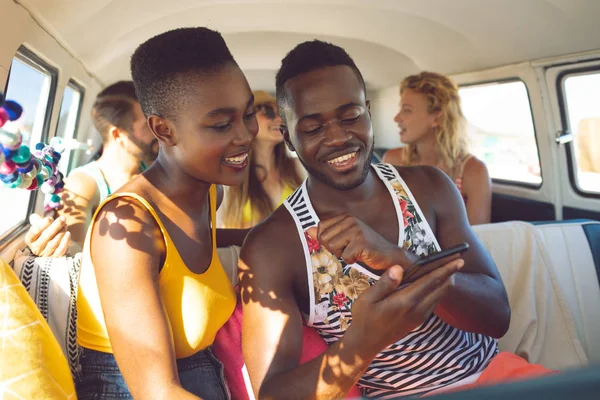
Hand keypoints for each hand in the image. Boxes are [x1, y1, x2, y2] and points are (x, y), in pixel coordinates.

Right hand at [25, 213, 70, 256]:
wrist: (52, 245)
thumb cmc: (45, 233)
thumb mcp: (40, 226)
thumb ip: (38, 220)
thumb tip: (39, 215)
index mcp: (29, 239)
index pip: (34, 232)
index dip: (42, 225)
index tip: (50, 218)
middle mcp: (35, 248)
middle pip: (46, 236)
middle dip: (55, 226)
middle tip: (63, 218)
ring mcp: (45, 254)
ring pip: (54, 243)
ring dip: (61, 232)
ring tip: (65, 225)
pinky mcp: (55, 257)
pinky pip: (60, 250)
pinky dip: (65, 241)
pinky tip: (68, 234)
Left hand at [307, 213, 415, 269]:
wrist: (389, 255)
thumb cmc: (366, 247)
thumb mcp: (345, 238)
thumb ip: (327, 233)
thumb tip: (308, 230)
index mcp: (345, 216)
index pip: (321, 228)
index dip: (328, 240)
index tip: (344, 243)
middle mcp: (350, 220)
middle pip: (324, 239)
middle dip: (335, 249)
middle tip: (350, 248)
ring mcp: (356, 230)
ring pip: (333, 247)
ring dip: (343, 254)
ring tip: (356, 251)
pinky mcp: (362, 242)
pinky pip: (345, 257)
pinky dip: (352, 260)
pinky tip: (362, 256)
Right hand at [346, 258, 462, 358]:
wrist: (366, 344)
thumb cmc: (363, 318)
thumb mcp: (367, 299)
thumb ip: (385, 283)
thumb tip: (398, 267)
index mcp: (405, 301)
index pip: (431, 281)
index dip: (446, 269)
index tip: (459, 259)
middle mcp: (417, 309)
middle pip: (441, 289)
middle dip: (450, 274)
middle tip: (455, 260)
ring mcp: (419, 317)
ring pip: (439, 296)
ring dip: (444, 283)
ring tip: (446, 269)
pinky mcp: (417, 321)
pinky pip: (433, 303)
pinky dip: (437, 291)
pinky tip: (432, 284)